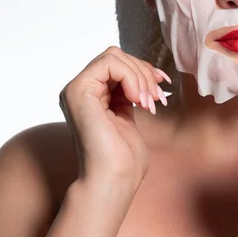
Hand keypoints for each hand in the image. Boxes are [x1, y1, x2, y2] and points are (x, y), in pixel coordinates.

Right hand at [58, 46, 170, 195]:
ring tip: (149, 102)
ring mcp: (76, 89)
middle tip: (157, 97)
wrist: (113, 180)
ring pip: (113, 56)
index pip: (117, 63)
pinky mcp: (78, 91)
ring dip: (139, 76)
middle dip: (143, 71)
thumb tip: (148, 70)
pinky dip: (131, 77)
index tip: (161, 85)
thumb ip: (130, 91)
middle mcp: (80, 89)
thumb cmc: (124, 158)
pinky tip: (138, 101)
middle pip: (116, 55)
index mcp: (91, 94)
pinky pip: (109, 64)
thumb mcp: (130, 112)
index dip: (142, 69)